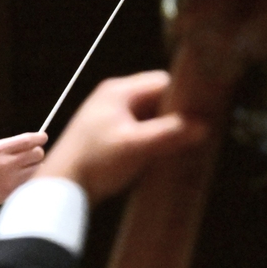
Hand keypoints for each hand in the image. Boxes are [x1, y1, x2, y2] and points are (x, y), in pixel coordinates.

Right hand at [0, 131, 47, 219]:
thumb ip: (9, 146)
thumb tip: (31, 142)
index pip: (28, 140)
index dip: (39, 138)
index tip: (43, 137)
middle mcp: (7, 164)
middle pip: (37, 154)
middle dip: (37, 153)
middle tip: (32, 155)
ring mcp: (11, 179)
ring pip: (37, 169)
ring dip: (34, 167)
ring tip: (23, 168)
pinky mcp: (13, 192)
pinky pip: (31, 182)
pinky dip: (29, 179)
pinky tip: (19, 179)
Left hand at [37, 71, 207, 205]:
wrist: (61, 185)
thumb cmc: (94, 162)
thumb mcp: (135, 146)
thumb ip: (169, 134)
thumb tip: (203, 125)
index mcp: (119, 91)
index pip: (163, 81)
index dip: (186, 95)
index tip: (205, 113)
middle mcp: (114, 97)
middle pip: (157, 97)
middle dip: (177, 113)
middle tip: (197, 131)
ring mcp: (109, 114)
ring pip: (150, 114)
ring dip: (165, 127)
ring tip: (184, 143)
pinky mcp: (108, 133)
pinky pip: (140, 127)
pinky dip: (153, 136)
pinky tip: (163, 151)